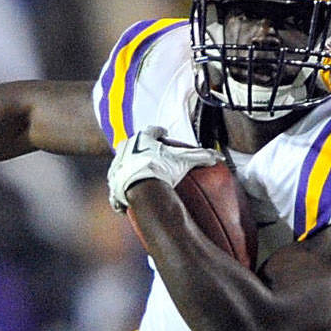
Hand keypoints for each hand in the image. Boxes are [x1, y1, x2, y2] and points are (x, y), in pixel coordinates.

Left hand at [106, 126, 220, 211]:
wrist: (143, 187)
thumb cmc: (163, 169)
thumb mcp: (186, 160)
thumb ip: (202, 156)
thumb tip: (218, 157)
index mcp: (143, 139)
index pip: (152, 130)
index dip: (159, 131)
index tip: (164, 134)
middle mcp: (126, 148)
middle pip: (131, 144)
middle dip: (138, 147)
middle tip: (147, 154)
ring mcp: (117, 165)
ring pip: (121, 164)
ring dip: (127, 168)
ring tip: (135, 176)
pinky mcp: (112, 182)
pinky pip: (117, 187)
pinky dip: (121, 193)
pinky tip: (126, 200)